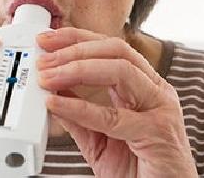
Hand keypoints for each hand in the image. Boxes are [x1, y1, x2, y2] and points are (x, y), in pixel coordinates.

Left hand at [37, 28, 196, 177]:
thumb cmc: (138, 170)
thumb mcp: (99, 137)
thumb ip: (78, 115)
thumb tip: (51, 91)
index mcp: (144, 86)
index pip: (110, 48)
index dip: (77, 39)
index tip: (47, 40)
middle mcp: (155, 91)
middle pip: (116, 50)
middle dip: (74, 49)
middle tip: (43, 59)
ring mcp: (160, 109)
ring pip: (120, 71)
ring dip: (77, 69)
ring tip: (48, 78)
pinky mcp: (157, 133)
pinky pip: (113, 116)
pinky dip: (80, 107)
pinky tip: (57, 104)